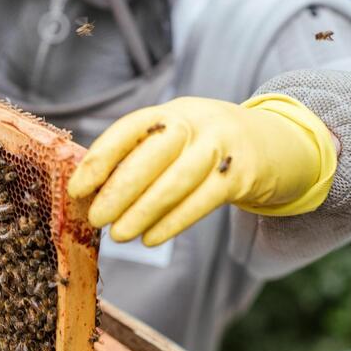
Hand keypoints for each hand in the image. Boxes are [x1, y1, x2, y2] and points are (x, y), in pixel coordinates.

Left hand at [67, 95, 336, 246]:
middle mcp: (196, 121)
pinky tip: (150, 238)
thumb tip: (91, 193)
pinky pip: (203, 200)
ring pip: (178, 180)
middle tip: (96, 218)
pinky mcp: (242, 173)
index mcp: (170, 112)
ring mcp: (222, 145)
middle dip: (120, 189)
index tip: (77, 189)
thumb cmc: (203, 148)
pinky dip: (173, 221)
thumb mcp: (175, 139)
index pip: (129, 130)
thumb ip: (139, 158)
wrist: (273, 144)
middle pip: (154, 154)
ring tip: (118, 234)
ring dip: (144, 210)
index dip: (100, 159)